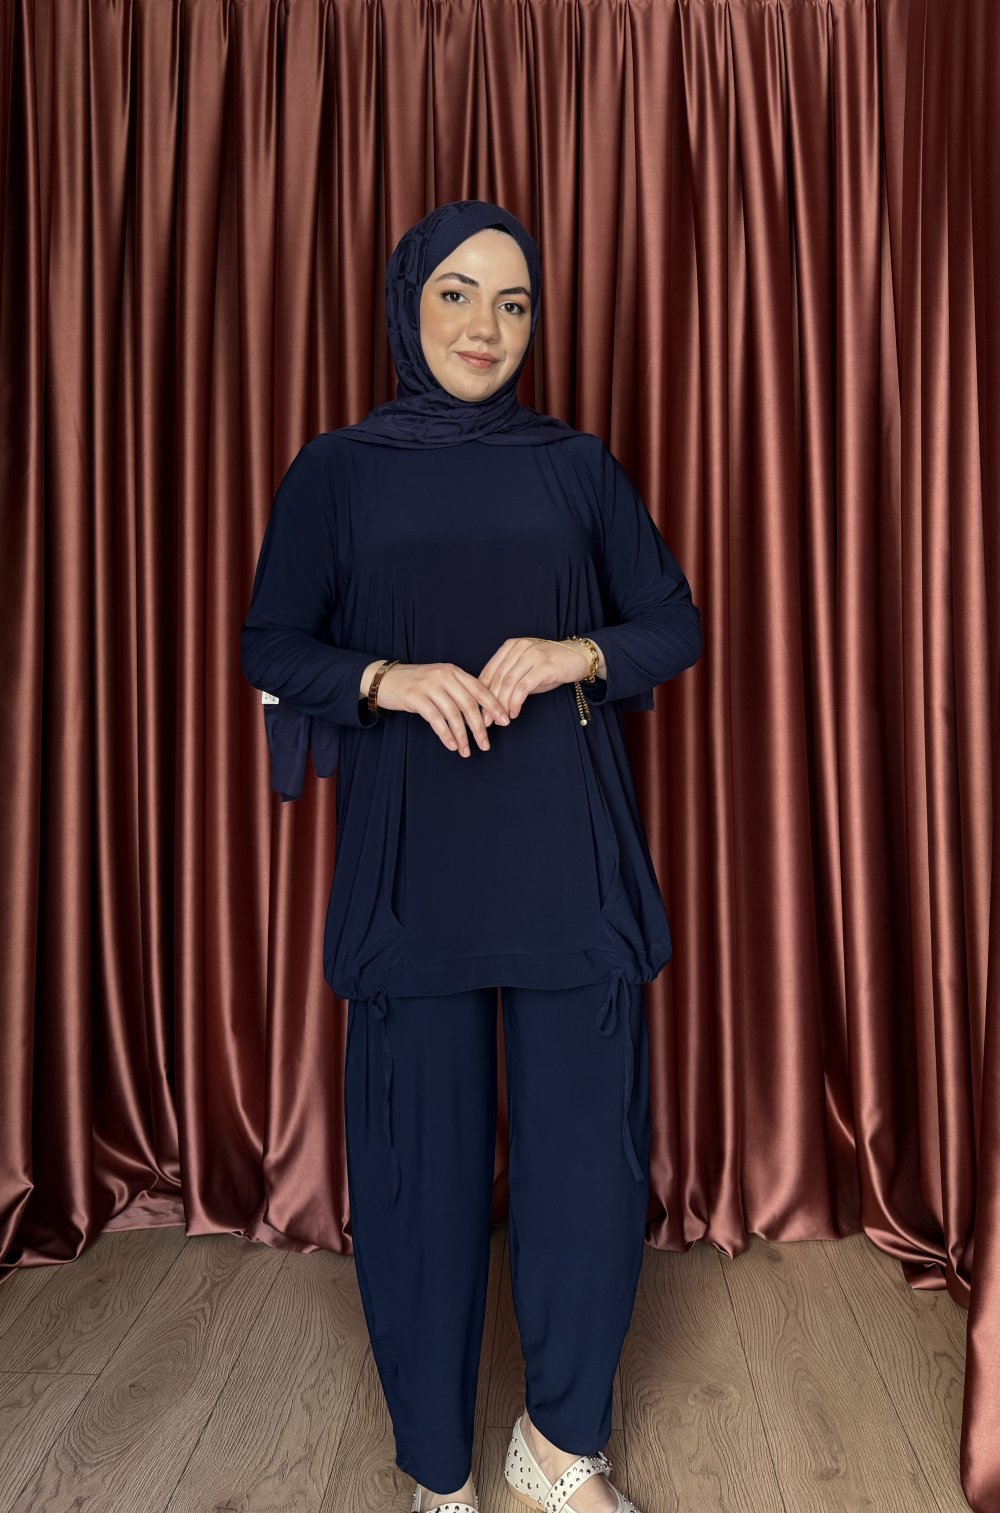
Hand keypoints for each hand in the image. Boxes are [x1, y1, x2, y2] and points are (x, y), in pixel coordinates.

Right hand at [373, 662, 510, 756]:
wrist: (385, 680)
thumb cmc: (416, 684)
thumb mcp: (440, 681)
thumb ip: (459, 691)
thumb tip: (482, 712)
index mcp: (454, 671)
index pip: (480, 689)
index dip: (494, 706)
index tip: (505, 722)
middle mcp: (444, 675)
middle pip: (468, 704)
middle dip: (479, 727)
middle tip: (486, 744)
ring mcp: (429, 685)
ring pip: (453, 714)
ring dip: (463, 735)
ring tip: (467, 751)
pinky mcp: (415, 697)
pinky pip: (436, 719)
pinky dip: (446, 734)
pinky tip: (452, 745)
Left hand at [476, 637, 592, 719]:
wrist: (579, 657)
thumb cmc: (550, 666)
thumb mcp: (526, 669)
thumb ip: (509, 679)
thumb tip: (489, 701)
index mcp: (510, 646)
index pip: (489, 671)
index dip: (480, 693)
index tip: (477, 711)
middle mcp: (519, 648)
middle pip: (496, 678)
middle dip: (489, 703)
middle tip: (486, 721)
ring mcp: (532, 655)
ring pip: (508, 684)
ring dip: (502, 705)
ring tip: (500, 720)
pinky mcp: (544, 666)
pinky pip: (523, 688)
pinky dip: (515, 703)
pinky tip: (514, 713)